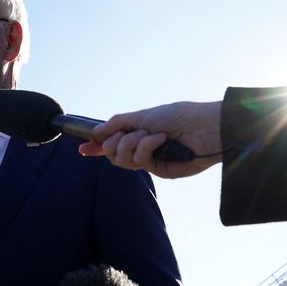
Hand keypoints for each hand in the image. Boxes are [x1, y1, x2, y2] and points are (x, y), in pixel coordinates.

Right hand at [79, 101, 222, 178]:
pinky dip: (146, 146)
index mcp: (138, 134)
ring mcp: (151, 161)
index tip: (82, 148)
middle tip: (127, 133)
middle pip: (112, 154)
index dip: (96, 147)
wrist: (204, 126)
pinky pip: (139, 161)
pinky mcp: (160, 170)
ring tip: (150, 135)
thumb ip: (118, 123)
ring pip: (122, 160)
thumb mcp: (142, 115)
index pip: (112, 143)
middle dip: (113, 142)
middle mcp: (142, 149)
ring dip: (131, 143)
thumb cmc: (179, 116)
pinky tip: (161, 139)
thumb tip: (95, 132)